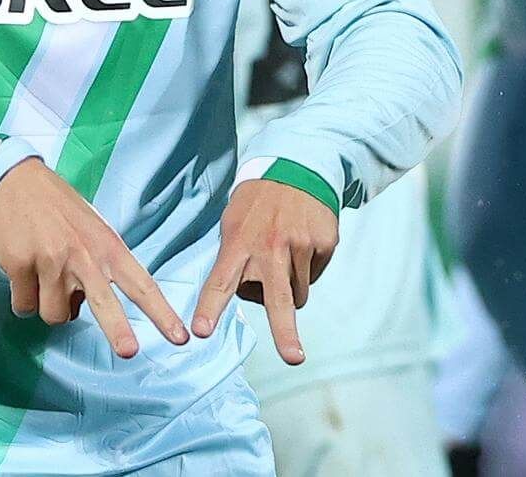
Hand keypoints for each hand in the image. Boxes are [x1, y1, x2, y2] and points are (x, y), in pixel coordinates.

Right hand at [0, 157, 189, 358]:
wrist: (9, 181)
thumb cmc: (53, 206)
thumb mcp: (89, 227)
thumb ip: (97, 264)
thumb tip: (82, 307)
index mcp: (107, 245)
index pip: (142, 284)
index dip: (162, 313)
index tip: (180, 336)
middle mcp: (84, 255)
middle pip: (105, 304)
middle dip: (118, 331)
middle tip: (130, 352)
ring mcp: (52, 261)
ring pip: (54, 315)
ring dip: (48, 305)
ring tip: (42, 276)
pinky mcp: (21, 266)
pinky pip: (24, 306)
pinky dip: (23, 298)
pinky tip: (21, 272)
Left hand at [191, 179, 340, 363]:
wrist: (297, 167)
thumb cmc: (257, 203)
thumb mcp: (233, 222)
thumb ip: (235, 259)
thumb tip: (243, 297)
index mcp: (239, 242)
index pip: (219, 282)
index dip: (210, 309)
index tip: (201, 332)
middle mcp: (271, 246)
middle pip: (277, 299)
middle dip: (285, 332)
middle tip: (293, 358)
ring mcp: (300, 245)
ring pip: (297, 295)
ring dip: (289, 289)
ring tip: (284, 257)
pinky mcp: (324, 244)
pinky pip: (314, 277)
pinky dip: (307, 270)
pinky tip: (301, 245)